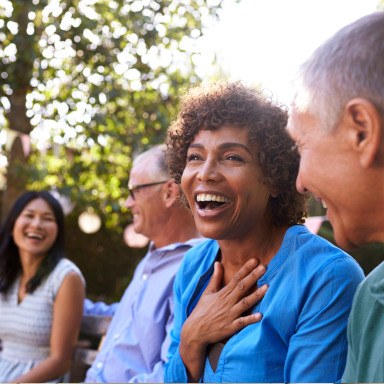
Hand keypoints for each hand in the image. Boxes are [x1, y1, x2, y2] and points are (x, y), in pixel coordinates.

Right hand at [179, 258, 266, 380]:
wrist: (195, 331)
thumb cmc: (202, 310)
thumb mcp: (207, 292)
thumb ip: (215, 278)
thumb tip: (218, 262)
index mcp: (223, 293)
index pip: (236, 278)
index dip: (246, 268)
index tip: (255, 260)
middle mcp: (227, 302)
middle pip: (242, 287)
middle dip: (253, 276)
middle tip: (264, 267)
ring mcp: (230, 314)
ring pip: (245, 303)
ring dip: (256, 295)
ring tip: (267, 287)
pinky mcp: (231, 327)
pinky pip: (242, 322)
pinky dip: (251, 319)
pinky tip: (260, 315)